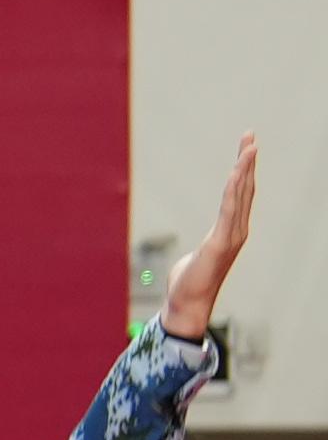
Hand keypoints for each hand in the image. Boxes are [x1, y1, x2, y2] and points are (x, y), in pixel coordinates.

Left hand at [166, 135, 260, 341]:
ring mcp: (231, 236)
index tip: (247, 147)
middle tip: (250, 136)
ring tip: (249, 147)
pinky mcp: (220, 243)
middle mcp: (237, 230)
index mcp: (231, 230)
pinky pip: (229, 211)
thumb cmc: (190, 282)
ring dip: (244, 170)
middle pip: (245, 188)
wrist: (188, 304)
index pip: (240, 193)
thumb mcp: (199, 258)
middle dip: (247, 161)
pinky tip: (235, 174)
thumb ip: (204, 250)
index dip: (244, 170)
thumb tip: (197, 255)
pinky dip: (233, 191)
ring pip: (240, 195)